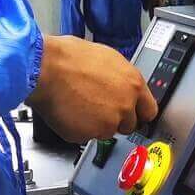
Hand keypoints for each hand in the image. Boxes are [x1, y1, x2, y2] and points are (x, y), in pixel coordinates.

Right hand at [27, 35, 157, 141]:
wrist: (45, 68)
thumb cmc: (69, 57)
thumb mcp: (108, 59)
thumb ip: (121, 79)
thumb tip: (123, 86)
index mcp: (133, 84)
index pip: (150, 111)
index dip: (139, 113)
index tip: (135, 115)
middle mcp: (124, 106)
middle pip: (129, 125)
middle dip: (116, 119)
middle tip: (98, 108)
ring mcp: (107, 123)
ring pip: (106, 131)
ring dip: (95, 124)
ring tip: (79, 105)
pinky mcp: (87, 134)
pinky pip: (85, 136)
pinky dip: (78, 129)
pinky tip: (69, 112)